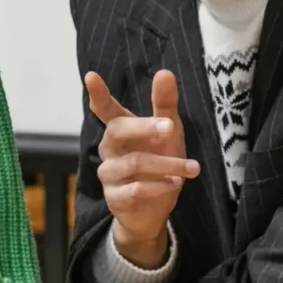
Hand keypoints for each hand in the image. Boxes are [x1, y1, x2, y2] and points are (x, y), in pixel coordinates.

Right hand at [87, 70, 196, 267]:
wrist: (153, 211)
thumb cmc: (159, 164)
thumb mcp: (168, 134)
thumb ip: (164, 104)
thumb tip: (165, 72)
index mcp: (120, 129)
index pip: (105, 109)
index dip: (98, 94)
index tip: (91, 76)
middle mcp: (109, 149)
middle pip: (117, 130)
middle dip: (143, 127)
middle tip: (170, 127)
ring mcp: (109, 173)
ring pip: (133, 163)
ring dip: (166, 164)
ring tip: (192, 168)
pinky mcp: (114, 198)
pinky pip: (134, 189)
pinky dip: (158, 185)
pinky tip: (174, 183)